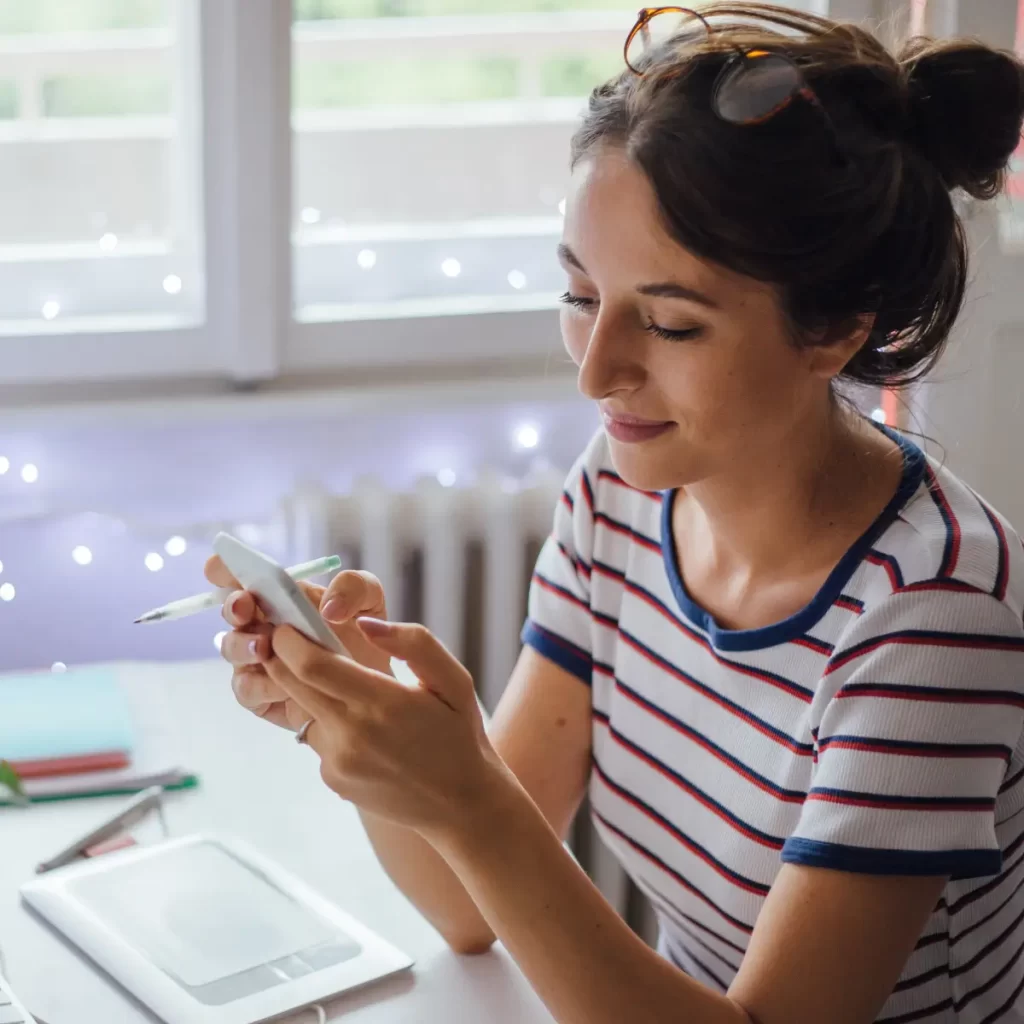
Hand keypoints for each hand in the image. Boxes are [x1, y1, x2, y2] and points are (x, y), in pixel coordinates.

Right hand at [205, 555, 391, 730]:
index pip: (239, 575)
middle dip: (233, 605)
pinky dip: (262, 685)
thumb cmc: (364, 638)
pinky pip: (247, 690)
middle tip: (245, 606)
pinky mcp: (260, 695)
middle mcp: (260, 623)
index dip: (224, 568)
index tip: (220, 568)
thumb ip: (354, 587)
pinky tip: (283, 685)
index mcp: (278, 595)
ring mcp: (256, 660)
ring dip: (242, 645)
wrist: (374, 688)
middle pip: (230, 610)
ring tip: (263, 647)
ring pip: (231, 649)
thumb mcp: (369, 602)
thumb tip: (328, 608)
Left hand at [262, 618, 507, 839]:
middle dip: (280, 657)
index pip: (310, 665)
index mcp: (382, 703)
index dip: (288, 640)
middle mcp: (352, 735)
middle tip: (289, 639)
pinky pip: (316, 738)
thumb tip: (365, 623)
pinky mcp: (333, 779)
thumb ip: (414, 643)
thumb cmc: (459, 734)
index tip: (287, 624)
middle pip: (290, 684)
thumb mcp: (454, 680)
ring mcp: (338, 762)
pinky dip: (327, 723)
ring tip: (341, 687)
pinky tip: (362, 728)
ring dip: (307, 691)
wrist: (461, 804)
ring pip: (301, 710)